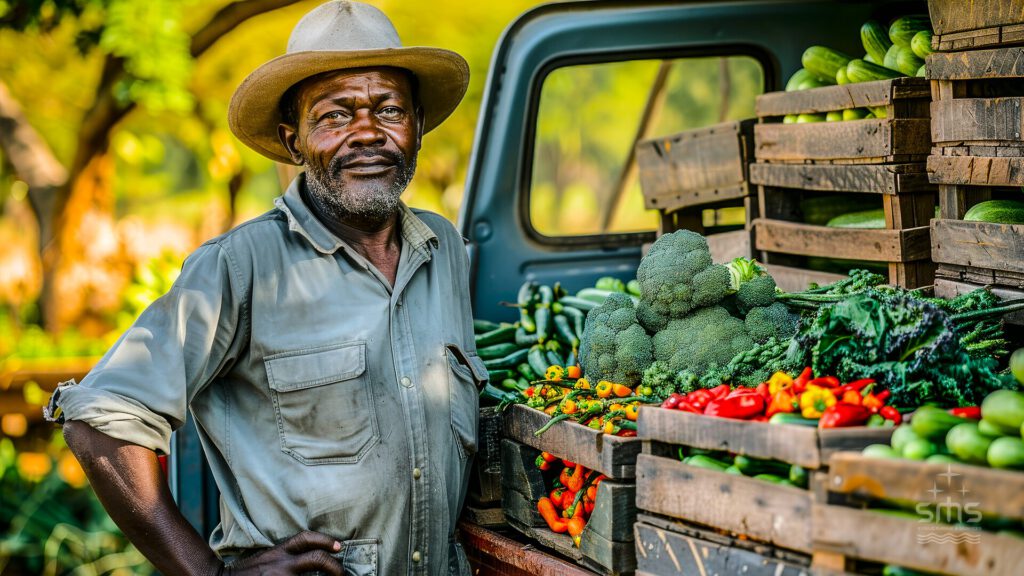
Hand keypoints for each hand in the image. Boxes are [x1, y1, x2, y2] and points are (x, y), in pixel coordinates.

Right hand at [223, 531, 342, 574]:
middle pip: (317, 559)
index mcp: (279, 551)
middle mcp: (282, 564)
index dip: (326, 540)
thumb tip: (312, 559)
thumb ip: (287, 556)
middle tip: (342, 574)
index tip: (338, 547)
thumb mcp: (268, 557)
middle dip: (335, 567)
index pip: (306, 539)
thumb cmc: (248, 572)